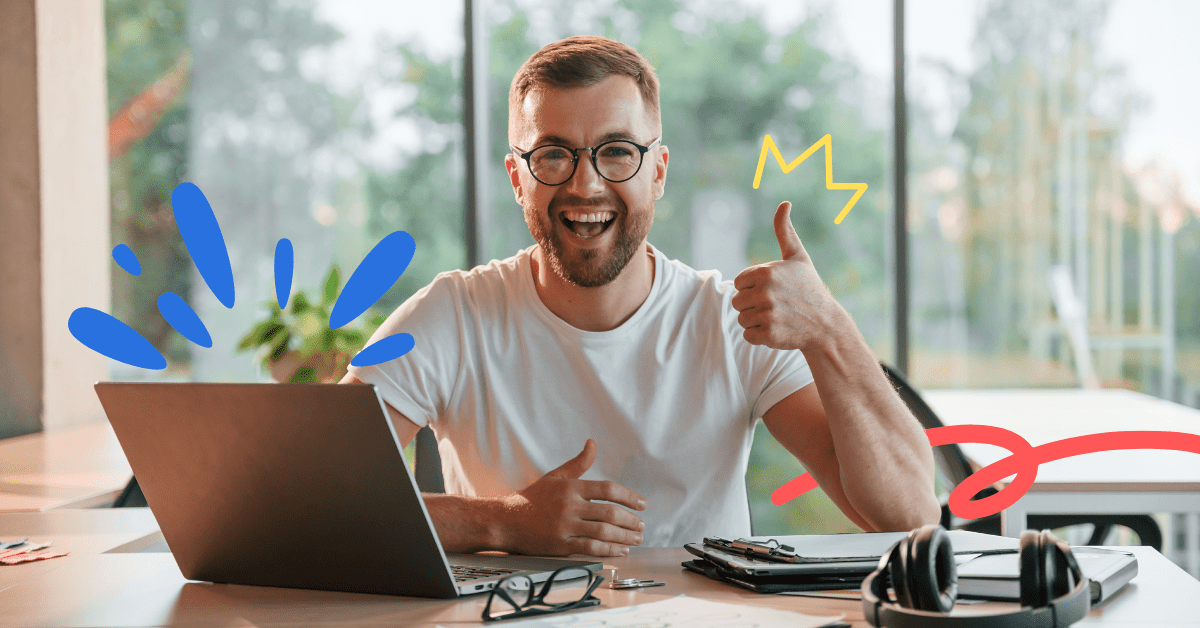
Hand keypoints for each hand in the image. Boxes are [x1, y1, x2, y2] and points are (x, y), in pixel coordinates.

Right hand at [498, 439, 646, 556]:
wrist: (505, 520)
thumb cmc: (532, 498)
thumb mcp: (555, 476)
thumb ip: (577, 463)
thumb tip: (592, 443)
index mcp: (570, 487)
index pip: (607, 489)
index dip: (629, 496)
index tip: (642, 504)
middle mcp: (569, 506)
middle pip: (609, 513)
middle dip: (630, 521)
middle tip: (641, 526)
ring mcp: (564, 526)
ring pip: (602, 532)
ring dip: (624, 537)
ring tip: (636, 539)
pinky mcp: (560, 545)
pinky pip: (590, 548)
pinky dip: (609, 550)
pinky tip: (620, 550)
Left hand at [732, 201, 841, 350]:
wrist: (826, 324)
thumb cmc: (809, 288)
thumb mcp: (798, 257)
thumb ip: (785, 232)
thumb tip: (785, 203)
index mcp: (766, 272)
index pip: (739, 283)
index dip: (753, 288)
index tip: (772, 290)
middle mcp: (765, 292)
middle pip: (737, 302)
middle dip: (753, 305)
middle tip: (776, 306)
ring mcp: (767, 314)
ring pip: (741, 319)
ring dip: (756, 321)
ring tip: (777, 317)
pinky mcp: (768, 334)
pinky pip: (748, 335)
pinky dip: (760, 336)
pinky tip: (778, 329)